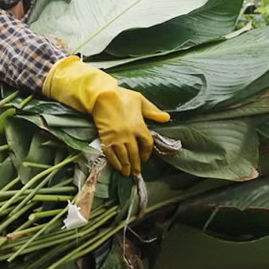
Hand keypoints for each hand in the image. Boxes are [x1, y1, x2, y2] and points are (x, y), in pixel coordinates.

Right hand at [43, 56, 169, 174]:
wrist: (101, 95)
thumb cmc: (122, 96)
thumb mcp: (141, 100)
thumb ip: (153, 111)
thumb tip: (167, 118)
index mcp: (139, 126)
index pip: (147, 144)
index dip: (147, 153)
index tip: (145, 158)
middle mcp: (129, 135)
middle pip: (134, 153)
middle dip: (136, 164)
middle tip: (136, 173)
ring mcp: (116, 138)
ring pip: (123, 156)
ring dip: (126, 166)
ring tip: (127, 173)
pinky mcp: (105, 138)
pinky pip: (110, 154)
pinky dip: (114, 162)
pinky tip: (117, 167)